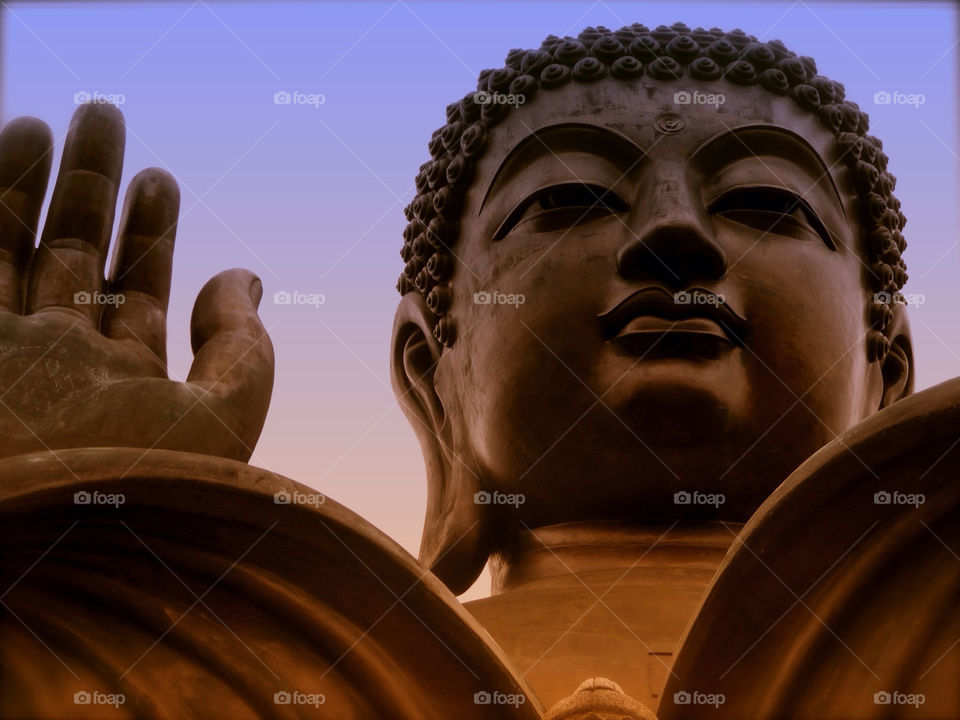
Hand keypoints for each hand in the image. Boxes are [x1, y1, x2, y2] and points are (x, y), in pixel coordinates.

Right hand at [0, 103, 273, 461]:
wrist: (29, 541)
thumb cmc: (133, 490)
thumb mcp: (219, 420)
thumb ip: (241, 351)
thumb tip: (250, 279)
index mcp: (117, 389)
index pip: (133, 294)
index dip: (149, 234)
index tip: (161, 180)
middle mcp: (51, 366)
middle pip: (73, 256)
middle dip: (93, 187)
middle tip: (109, 118)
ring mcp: (1, 350)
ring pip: (16, 244)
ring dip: (43, 179)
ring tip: (72, 119)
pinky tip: (15, 132)